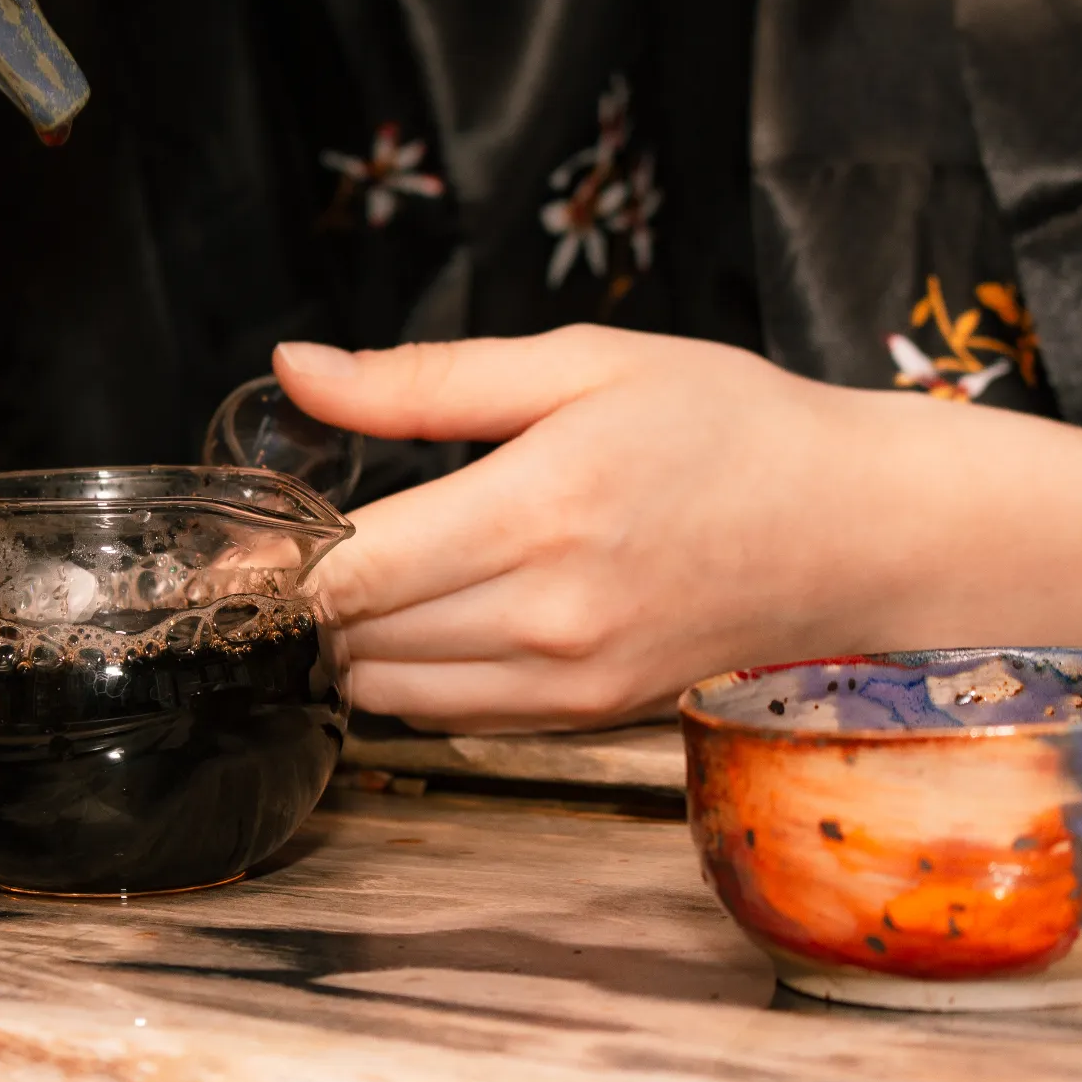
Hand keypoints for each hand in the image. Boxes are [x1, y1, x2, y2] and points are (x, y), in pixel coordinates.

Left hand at [274, 326, 1053, 731]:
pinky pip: (446, 714)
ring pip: (384, 689)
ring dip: (358, 638)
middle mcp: (546, 615)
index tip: (229, 543)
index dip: (269, 564)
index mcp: (537, 509)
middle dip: (312, 592)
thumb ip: (422, 380)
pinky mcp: (583, 716)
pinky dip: (415, 672)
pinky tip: (449, 610)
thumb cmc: (725, 426)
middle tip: (316, 536)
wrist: (851, 528)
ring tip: (392, 570)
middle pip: (351, 637)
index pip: (347, 570)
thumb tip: (295, 372)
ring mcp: (567, 681)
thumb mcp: (578, 364)